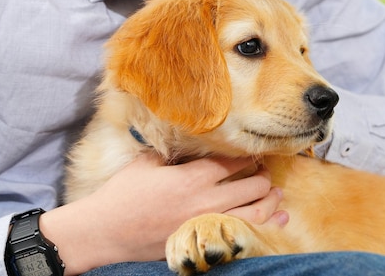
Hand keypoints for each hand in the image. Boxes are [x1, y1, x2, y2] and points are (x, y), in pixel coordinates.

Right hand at [40, 152, 283, 274]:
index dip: (248, 156)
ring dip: (270, 200)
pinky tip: (278, 219)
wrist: (106, 232)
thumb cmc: (122, 194)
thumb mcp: (147, 162)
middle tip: (267, 171)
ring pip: (254, 213)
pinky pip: (243, 235)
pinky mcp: (202, 242)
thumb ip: (173, 152)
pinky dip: (265, 226)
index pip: (232, 162)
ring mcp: (206, 224)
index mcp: (192, 177)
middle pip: (251, 187)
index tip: (256, 151)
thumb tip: (188, 142)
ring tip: (277, 192)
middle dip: (263, 177)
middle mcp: (205, 201)